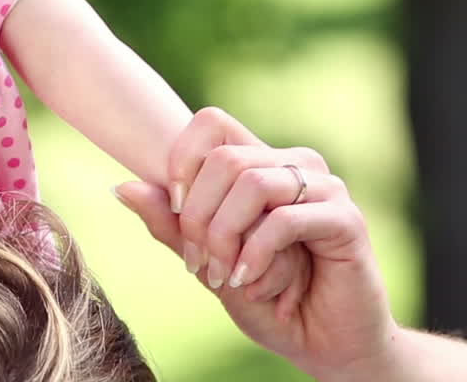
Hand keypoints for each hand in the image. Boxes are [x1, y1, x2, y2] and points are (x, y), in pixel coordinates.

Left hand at [116, 108, 397, 377]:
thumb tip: (120, 187)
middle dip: (198, 216)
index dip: (182, 161)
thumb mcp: (206, 261)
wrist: (323, 345)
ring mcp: (324, 188)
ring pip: (252, 182)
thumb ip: (169, 224)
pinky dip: (256, 253)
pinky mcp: (346, 219)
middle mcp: (294, 164)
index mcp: (260, 163)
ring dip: (225, 236)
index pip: (211, 122)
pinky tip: (249, 281)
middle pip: (225, 157)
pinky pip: (284, 219)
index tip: (175, 211)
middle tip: (199, 263)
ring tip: (225, 276)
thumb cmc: (265, 298)